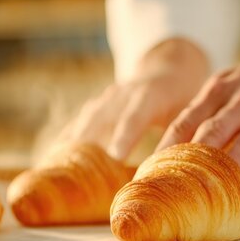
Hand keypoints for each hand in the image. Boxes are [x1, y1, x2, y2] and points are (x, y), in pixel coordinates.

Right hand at [60, 38, 208, 159]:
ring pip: (84, 123)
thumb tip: (181, 170)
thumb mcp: (189, 111)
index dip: (124, 136)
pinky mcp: (94, 109)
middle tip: (76, 171)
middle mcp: (122, 95)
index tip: (115, 158)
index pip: (135, 116)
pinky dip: (64, 144)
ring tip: (54, 169)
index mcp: (149, 95)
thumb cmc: (182, 96)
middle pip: (100, 119)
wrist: (166, 69)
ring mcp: (104, 101)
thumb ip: (184, 136)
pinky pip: (76, 126)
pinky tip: (50, 162)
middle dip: (88, 144)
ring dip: (70, 145)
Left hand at [157, 10, 239, 192]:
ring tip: (209, 202)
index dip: (165, 149)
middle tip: (172, 192)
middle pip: (211, 134)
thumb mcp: (225, 84)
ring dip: (227, 174)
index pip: (184, 121)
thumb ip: (200, 112)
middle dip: (190, 164)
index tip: (149, 173)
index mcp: (218, 89)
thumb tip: (169, 150)